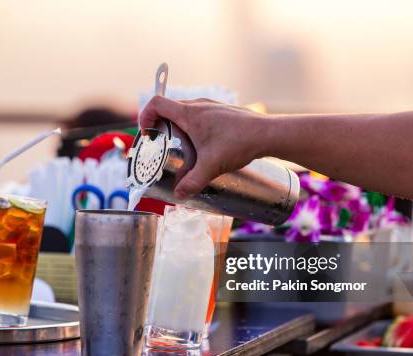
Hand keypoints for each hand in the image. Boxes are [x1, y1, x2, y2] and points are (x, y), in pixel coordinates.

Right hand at [139, 96, 267, 198]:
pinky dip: (192, 126)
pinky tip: (202, 145)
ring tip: (181, 147)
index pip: (156, 103)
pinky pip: (198, 114)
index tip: (148, 134)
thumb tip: (179, 195)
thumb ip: (193, 182)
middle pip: (168, 108)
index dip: (145, 116)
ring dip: (176, 126)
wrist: (267, 133)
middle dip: (159, 126)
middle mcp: (198, 105)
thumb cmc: (239, 143)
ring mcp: (211, 106)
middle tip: (161, 145)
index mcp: (190, 113)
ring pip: (184, 111)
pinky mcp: (221, 111)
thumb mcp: (212, 166)